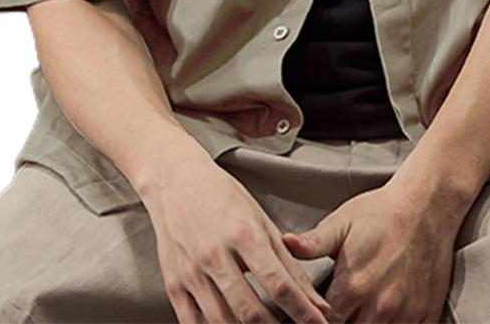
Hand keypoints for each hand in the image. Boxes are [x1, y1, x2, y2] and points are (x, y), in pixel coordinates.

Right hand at [141, 143, 334, 323]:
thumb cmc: (222, 196)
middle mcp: (215, 255)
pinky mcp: (173, 284)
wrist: (174, 181)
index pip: (278, 284)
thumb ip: (289, 263)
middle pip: (250, 311)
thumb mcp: (261, 220)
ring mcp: (191, 272)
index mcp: (243, 233)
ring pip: (223, 322)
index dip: (302, 312)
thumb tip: (316, 303)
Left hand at [281, 180, 461, 322]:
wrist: (425, 205)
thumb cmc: (380, 212)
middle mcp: (378, 306)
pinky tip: (388, 312)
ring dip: (369, 323)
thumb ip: (312, 243)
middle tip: (341, 305)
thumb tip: (284, 244)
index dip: (318, 316)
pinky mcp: (427, 313)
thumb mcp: (341, 223)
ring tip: (364, 306)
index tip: (318, 307)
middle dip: (343, 320)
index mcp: (352, 286)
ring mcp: (405, 312)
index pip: (324, 321)